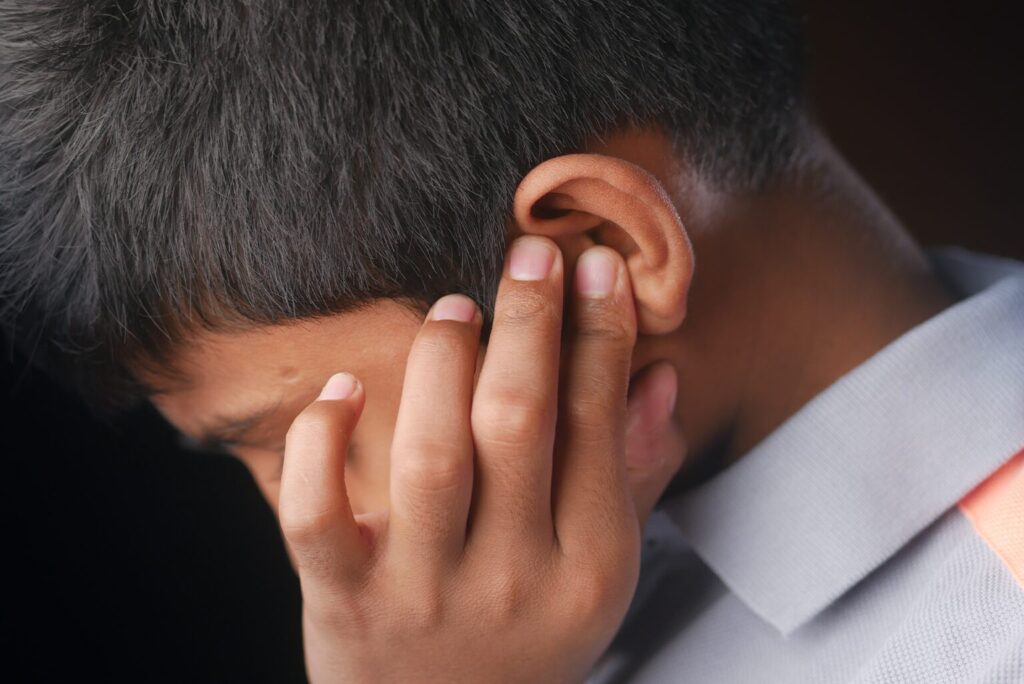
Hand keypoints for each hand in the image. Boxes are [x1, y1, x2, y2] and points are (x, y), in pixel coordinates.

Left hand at [278, 236, 684, 682]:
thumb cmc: (529, 639)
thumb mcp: (598, 574)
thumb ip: (632, 479)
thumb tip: (660, 379)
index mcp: (589, 565)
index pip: (599, 426)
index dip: (600, 333)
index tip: (593, 264)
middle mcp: (513, 578)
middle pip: (519, 423)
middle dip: (529, 322)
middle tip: (528, 255)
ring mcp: (424, 593)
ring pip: (430, 455)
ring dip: (439, 365)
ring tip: (451, 312)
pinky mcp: (344, 603)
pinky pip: (316, 514)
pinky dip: (318, 442)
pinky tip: (341, 389)